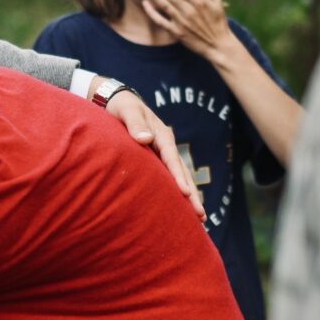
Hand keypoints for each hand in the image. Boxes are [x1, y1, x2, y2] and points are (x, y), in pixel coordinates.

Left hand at [103, 88, 204, 218]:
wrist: (117, 100)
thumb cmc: (121, 106)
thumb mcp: (127, 111)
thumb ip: (134, 124)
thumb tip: (146, 139)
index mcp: (162, 135)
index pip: (172, 159)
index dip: (179, 176)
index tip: (186, 193)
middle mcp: (166, 146)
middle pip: (182, 172)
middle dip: (192, 194)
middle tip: (201, 215)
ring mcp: (163, 153)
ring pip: (180, 177)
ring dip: (190, 197)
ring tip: (200, 218)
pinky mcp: (157, 159)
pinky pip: (170, 177)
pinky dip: (178, 192)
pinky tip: (183, 207)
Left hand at [140, 0, 235, 62]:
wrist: (218, 45)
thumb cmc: (218, 21)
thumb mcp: (216, 1)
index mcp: (198, 0)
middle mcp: (188, 10)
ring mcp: (181, 21)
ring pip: (162, 4)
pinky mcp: (176, 32)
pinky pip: (160, 21)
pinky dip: (151, 12)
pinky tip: (144, 3)